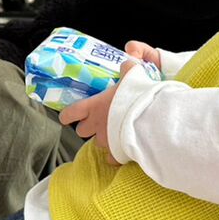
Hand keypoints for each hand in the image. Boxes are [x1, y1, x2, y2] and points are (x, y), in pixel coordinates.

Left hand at [59, 42, 159, 159]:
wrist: (152, 120)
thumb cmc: (139, 97)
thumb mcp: (133, 76)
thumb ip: (127, 69)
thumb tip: (128, 62)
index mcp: (94, 106)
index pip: (70, 113)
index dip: (67, 115)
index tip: (67, 116)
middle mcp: (96, 125)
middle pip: (81, 131)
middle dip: (87, 127)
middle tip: (98, 122)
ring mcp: (105, 141)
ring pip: (98, 143)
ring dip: (104, 138)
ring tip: (115, 133)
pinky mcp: (116, 154)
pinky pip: (111, 158)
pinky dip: (115, 155)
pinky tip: (122, 149)